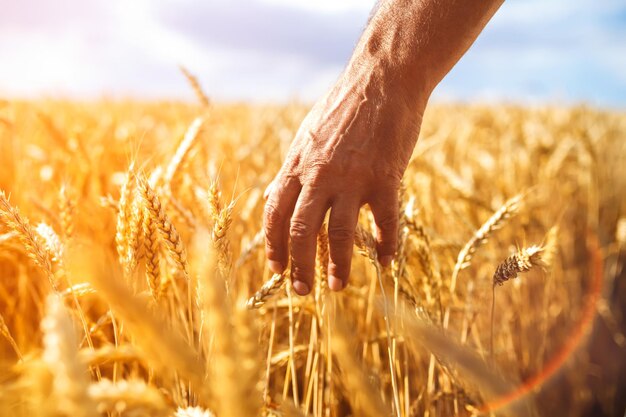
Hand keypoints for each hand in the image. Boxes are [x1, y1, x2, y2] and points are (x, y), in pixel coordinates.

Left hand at [264, 62, 426, 294]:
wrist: (382, 79)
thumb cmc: (343, 107)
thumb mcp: (306, 135)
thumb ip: (291, 169)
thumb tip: (273, 198)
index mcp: (297, 164)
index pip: (275, 213)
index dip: (273, 245)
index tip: (275, 268)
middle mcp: (319, 174)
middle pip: (301, 231)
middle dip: (298, 266)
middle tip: (301, 290)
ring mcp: (352, 177)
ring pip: (339, 234)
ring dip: (337, 265)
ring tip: (337, 287)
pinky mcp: (385, 177)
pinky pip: (385, 222)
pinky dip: (385, 246)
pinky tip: (385, 263)